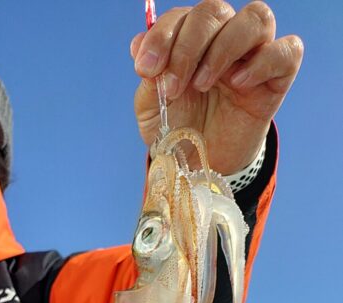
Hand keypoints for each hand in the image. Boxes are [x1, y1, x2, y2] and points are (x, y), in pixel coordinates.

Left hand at [131, 1, 302, 173]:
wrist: (201, 165)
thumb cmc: (178, 130)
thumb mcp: (153, 108)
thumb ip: (149, 76)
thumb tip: (138, 42)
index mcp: (191, 39)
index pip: (181, 16)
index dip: (161, 36)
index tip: (146, 70)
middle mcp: (224, 38)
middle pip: (215, 11)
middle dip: (188, 46)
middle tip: (174, 86)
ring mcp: (254, 55)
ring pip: (256, 18)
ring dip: (223, 48)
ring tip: (203, 84)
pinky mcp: (277, 78)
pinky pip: (287, 50)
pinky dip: (263, 61)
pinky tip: (238, 84)